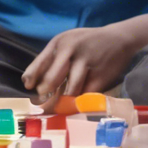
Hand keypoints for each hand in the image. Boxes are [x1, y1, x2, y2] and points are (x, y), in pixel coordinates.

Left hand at [22, 24, 137, 102]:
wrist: (119, 38)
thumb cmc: (87, 43)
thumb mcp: (68, 42)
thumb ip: (53, 58)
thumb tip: (36, 83)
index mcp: (60, 43)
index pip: (40, 63)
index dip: (32, 78)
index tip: (29, 88)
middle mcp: (71, 52)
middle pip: (52, 79)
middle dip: (45, 95)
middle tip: (41, 103)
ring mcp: (87, 64)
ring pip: (69, 91)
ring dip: (61, 103)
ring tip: (56, 108)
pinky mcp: (100, 77)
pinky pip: (85, 95)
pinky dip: (78, 103)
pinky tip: (73, 106)